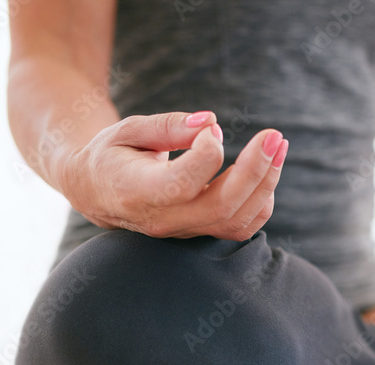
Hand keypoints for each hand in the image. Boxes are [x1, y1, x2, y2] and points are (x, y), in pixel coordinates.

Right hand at [58, 111, 289, 240]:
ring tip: (279, 146)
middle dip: (255, 169)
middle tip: (275, 135)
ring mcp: (184, 231)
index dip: (207, 154)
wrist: (95, 192)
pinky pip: (241, 227)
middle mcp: (163, 219)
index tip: (210, 129)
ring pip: (237, 220)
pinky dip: (261, 202)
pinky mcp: (200, 233)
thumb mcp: (128, 130)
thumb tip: (211, 121)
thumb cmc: (111, 153)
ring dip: (266, 183)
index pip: (183, 183)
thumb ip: (168, 126)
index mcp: (136, 191)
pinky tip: (267, 171)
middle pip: (221, 205)